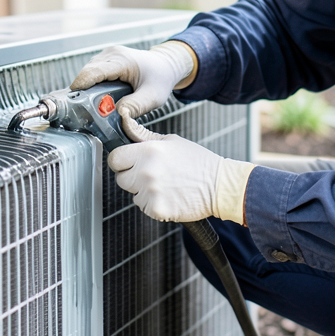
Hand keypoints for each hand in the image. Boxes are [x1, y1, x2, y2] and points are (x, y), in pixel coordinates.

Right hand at [70, 42, 194, 121]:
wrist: (165, 65)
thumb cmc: (160, 79)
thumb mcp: (153, 97)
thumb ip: (136, 107)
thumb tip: (118, 115)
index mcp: (123, 61)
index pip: (94, 72)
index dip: (81, 86)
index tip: (72, 101)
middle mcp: (112, 54)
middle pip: (87, 73)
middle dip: (83, 91)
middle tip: (82, 111)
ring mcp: (107, 54)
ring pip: (88, 72)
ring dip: (87, 88)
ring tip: (91, 106)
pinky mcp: (106, 59)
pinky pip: (92, 72)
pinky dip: (92, 84)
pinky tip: (97, 97)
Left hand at [107, 130, 253, 222]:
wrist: (219, 186)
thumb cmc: (198, 162)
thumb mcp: (172, 141)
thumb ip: (145, 137)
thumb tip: (125, 126)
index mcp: (148, 151)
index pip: (115, 158)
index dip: (121, 161)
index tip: (129, 163)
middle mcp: (146, 171)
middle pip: (120, 178)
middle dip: (132, 177)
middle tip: (153, 174)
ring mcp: (150, 192)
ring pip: (133, 194)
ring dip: (144, 191)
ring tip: (166, 185)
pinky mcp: (156, 209)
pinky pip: (144, 207)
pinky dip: (154, 204)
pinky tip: (169, 195)